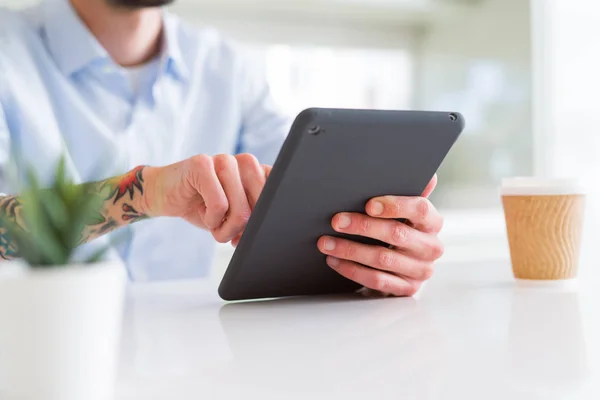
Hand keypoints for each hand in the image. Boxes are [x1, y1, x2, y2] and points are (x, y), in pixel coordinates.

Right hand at [143, 154, 270, 243]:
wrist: (163, 194)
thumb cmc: (202, 206)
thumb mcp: (232, 216)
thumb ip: (252, 220)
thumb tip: (266, 234)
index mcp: (257, 172)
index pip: (279, 195)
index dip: (267, 220)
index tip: (254, 233)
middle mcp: (245, 161)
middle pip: (261, 208)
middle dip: (244, 229)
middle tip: (228, 233)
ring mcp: (224, 160)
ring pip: (241, 210)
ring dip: (226, 229)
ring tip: (214, 225)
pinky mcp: (202, 164)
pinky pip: (219, 205)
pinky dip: (211, 220)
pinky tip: (202, 213)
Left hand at [317, 176, 442, 296]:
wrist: (408, 264)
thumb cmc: (403, 228)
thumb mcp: (407, 210)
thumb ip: (411, 190)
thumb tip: (426, 174)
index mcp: (433, 223)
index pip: (421, 210)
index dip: (395, 205)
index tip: (369, 204)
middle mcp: (431, 248)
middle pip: (397, 234)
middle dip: (362, 226)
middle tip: (336, 221)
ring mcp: (420, 271)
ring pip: (382, 259)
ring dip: (350, 250)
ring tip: (326, 242)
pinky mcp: (406, 289)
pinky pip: (377, 280)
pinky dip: (352, 270)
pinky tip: (334, 261)